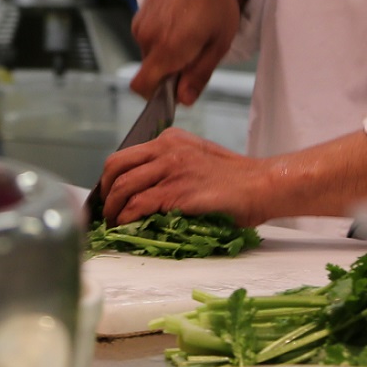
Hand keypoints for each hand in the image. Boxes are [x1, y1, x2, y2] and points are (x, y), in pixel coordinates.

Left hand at [99, 128, 271, 225]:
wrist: (262, 185)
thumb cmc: (236, 179)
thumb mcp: (198, 158)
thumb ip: (172, 166)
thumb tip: (145, 189)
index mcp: (170, 140)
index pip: (125, 156)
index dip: (110, 179)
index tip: (109, 196)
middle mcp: (167, 149)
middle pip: (115, 167)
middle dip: (105, 192)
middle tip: (107, 212)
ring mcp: (171, 169)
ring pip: (122, 186)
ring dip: (112, 210)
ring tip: (114, 224)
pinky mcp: (178, 192)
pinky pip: (138, 204)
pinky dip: (126, 218)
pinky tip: (126, 226)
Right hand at [130, 0, 243, 104]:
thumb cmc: (215, 0)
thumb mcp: (219, 42)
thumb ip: (199, 74)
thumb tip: (184, 100)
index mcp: (167, 48)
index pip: (142, 87)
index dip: (156, 96)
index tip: (174, 91)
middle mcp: (147, 37)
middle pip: (150, 71)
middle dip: (169, 70)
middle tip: (195, 53)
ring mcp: (140, 23)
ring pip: (150, 53)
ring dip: (166, 52)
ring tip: (190, 31)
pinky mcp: (139, 12)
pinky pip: (147, 36)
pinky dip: (161, 36)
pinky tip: (179, 20)